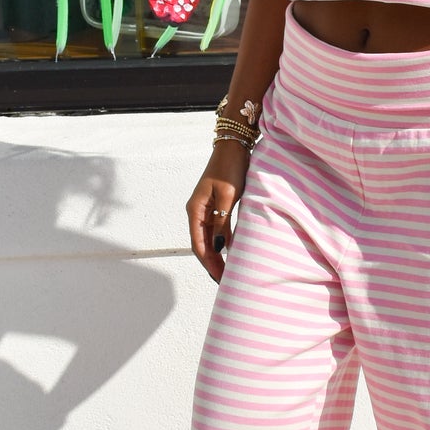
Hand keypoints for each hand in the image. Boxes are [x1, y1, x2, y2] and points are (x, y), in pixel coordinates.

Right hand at [187, 140, 249, 280]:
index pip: (199, 245)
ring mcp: (205, 210)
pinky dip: (221, 244)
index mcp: (195, 210)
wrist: (233, 148)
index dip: (209, 263)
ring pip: (208, 240)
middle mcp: (196, 212)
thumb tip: (220, 247)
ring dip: (216, 256)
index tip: (220, 278)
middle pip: (202, 245)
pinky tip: (229, 254)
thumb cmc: (230, 169)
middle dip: (212, 264)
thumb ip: (222, 222)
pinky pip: (215, 231)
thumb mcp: (228, 196)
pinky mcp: (215, 207)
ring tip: (226, 272)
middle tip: (225, 282)